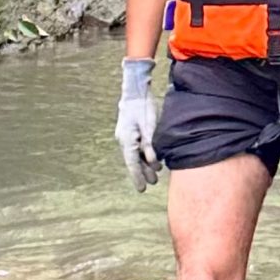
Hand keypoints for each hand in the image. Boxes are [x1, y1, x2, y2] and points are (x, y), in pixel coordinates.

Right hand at [116, 57, 162, 191]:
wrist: (134, 90)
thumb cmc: (143, 106)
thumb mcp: (149, 126)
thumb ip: (150, 144)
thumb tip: (153, 161)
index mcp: (127, 140)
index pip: (132, 163)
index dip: (137, 177)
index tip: (142, 189)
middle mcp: (124, 140)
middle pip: (134, 161)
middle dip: (143, 172)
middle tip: (153, 182)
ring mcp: (125, 135)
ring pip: (135, 154)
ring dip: (144, 163)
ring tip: (155, 173)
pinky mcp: (129, 131)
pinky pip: (135, 147)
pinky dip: (143, 154)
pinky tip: (151, 157)